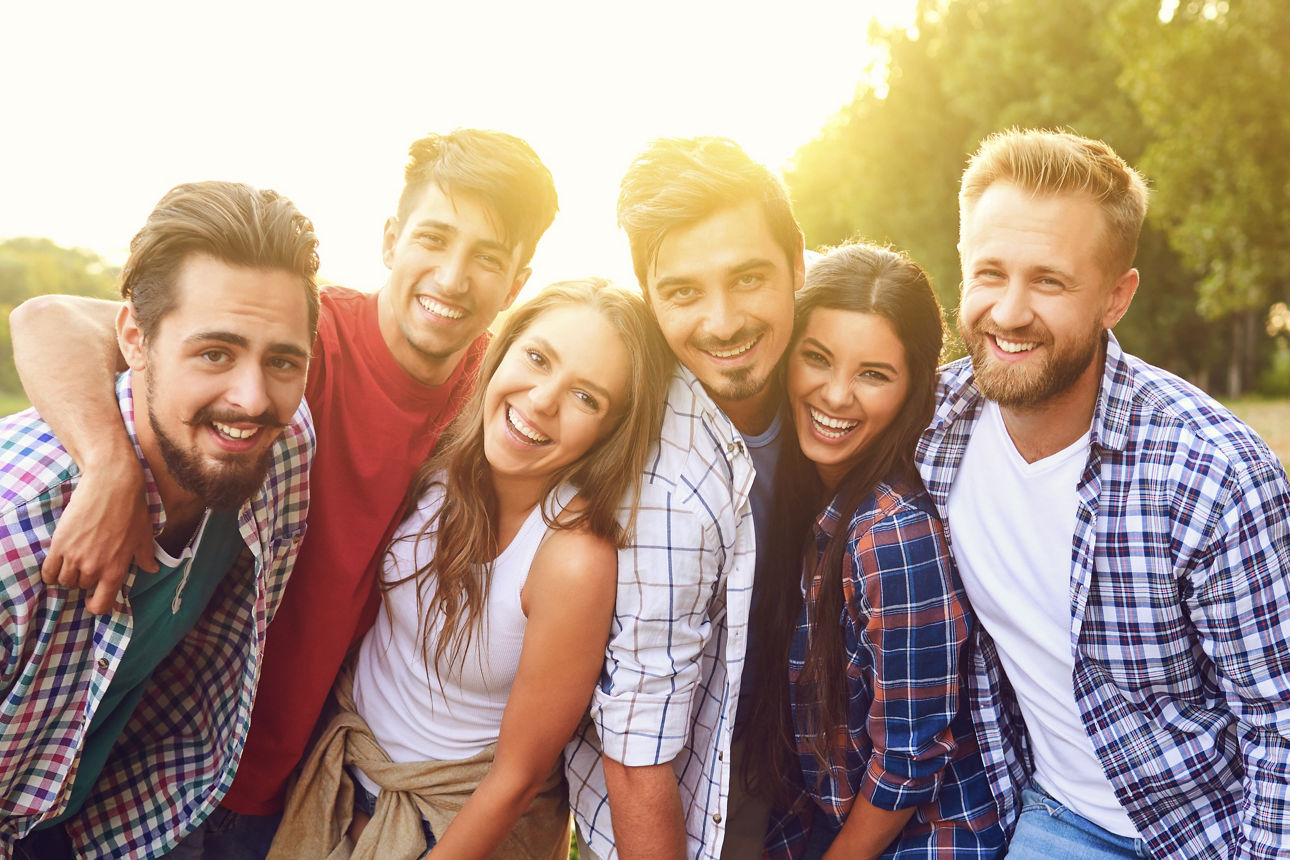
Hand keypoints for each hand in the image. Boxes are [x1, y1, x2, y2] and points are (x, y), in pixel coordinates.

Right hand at [40, 462, 156, 614]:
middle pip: (82, 588)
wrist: (111, 484)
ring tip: (75, 563)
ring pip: (65, 581)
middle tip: (89, 567)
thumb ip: (145, 557)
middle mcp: (94, 567)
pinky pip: (48, 571)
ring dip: (69, 575)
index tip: (94, 600)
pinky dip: (51, 573)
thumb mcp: (144, 535)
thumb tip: (153, 569)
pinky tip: (56, 567)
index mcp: (117, 569)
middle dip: (85, 580)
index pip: (102, 604)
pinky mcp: (59, 544)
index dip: (97, 606)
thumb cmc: (132, 509)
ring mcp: (75, 557)